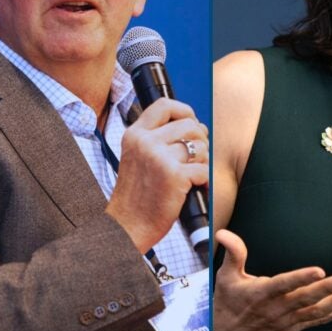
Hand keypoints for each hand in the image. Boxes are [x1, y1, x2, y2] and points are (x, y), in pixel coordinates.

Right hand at [105, 98, 209, 251]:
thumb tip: (196, 125)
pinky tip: (194, 188)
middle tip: (195, 158)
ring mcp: (159, 158)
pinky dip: (204, 180)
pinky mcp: (174, 176)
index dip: (185, 111)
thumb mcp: (137, 157)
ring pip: (201, 147)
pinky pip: (204, 170)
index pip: (165, 105)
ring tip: (191, 175)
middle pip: (190, 125)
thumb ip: (156, 139)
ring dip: (203, 162)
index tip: (190, 124)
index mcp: (134, 134)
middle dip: (200, 141)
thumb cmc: (137, 194)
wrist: (127, 225)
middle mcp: (145, 142)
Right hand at [212, 228, 331, 330]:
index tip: (318, 271)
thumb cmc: (228, 302)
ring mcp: (287, 320)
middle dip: (328, 289)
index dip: (300, 278)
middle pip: (305, 299)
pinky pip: (319, 321)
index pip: (283, 285)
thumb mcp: (225, 275)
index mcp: (260, 294)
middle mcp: (276, 309)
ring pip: (316, 311)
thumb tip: (224, 233)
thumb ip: (233, 253)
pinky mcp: (294, 327)